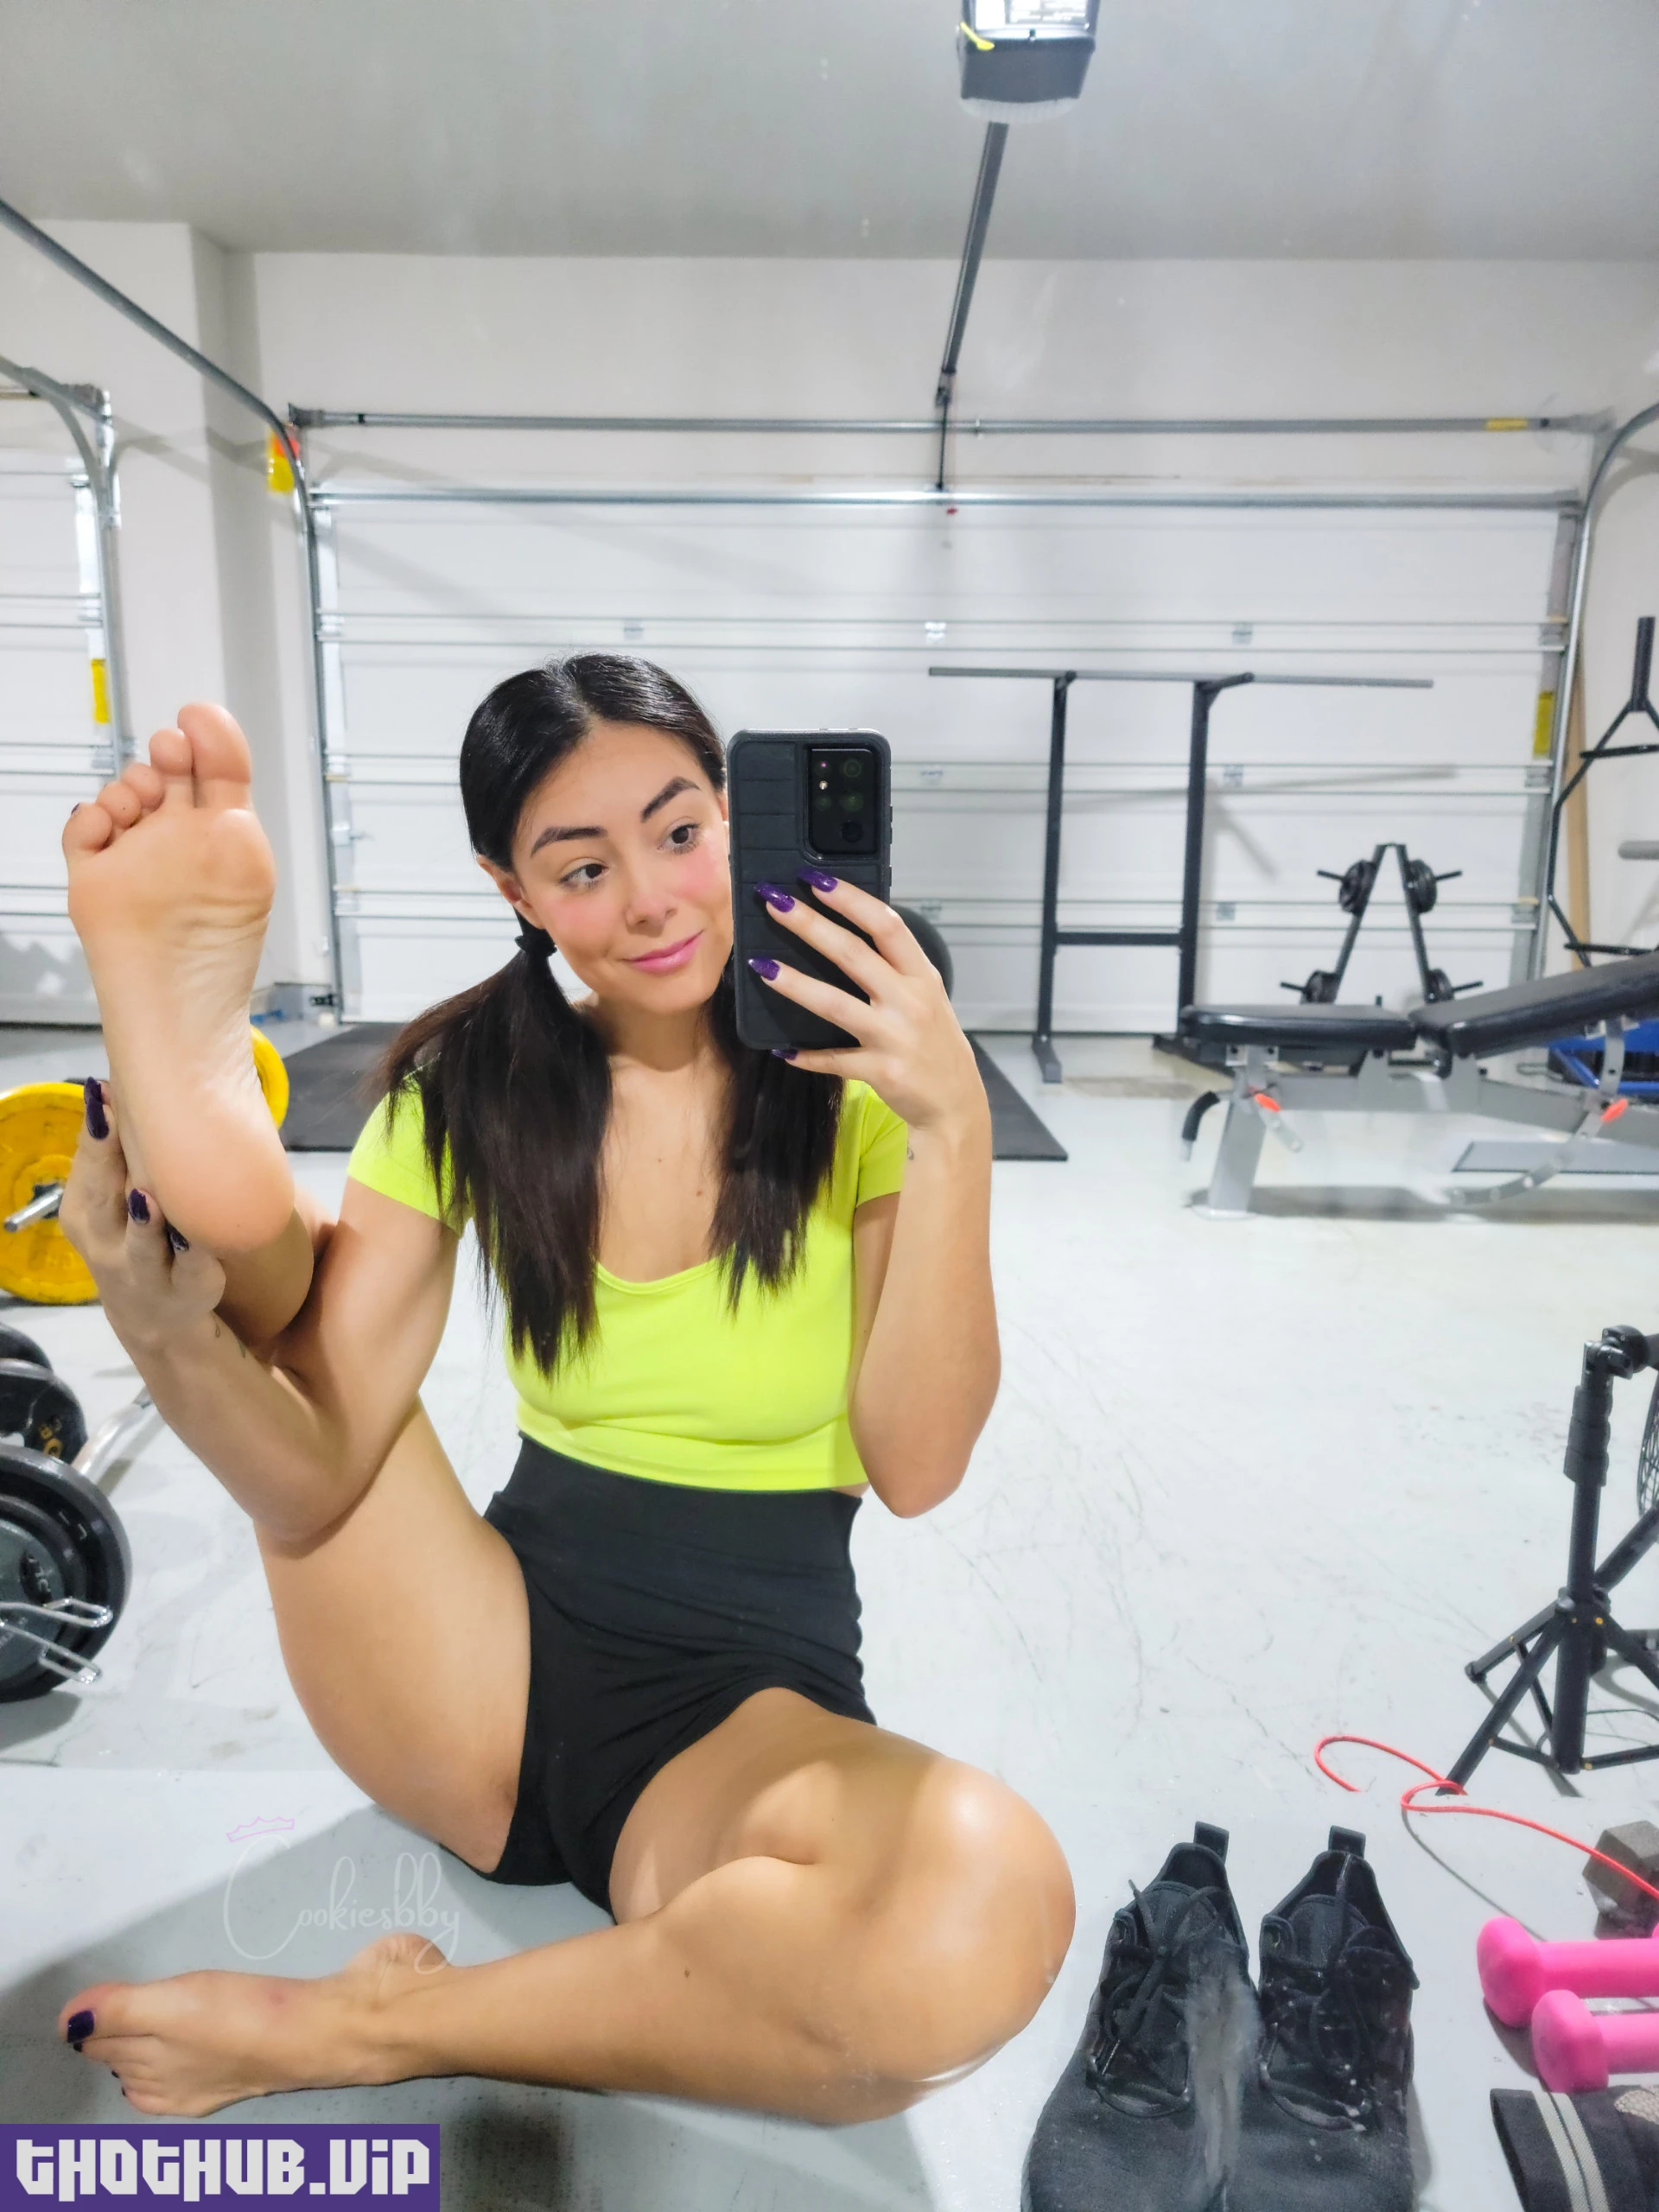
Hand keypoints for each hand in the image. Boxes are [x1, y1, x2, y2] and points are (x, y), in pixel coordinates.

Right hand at [58, 1080, 227, 1353]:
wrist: (156, 1317)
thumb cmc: (134, 1238)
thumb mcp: (113, 1202)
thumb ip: (118, 1158)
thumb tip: (124, 1085)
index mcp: (85, 1212)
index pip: (86, 1167)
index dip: (94, 1131)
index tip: (100, 1091)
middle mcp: (105, 1242)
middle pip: (103, 1199)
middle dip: (105, 1160)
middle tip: (110, 1117)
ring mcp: (142, 1271)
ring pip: (140, 1244)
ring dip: (143, 1221)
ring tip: (145, 1196)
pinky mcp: (185, 1291)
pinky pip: (190, 1272)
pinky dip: (194, 1257)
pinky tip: (197, 1240)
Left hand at [748, 874, 988, 1139]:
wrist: (955, 1100)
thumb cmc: (934, 1041)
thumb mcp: (925, 995)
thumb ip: (893, 967)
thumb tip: (843, 931)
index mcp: (920, 975)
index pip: (886, 925)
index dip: (850, 899)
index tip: (816, 879)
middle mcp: (909, 1001)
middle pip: (853, 954)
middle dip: (810, 925)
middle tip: (774, 903)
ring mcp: (894, 1037)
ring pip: (835, 1004)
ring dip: (795, 984)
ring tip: (761, 966)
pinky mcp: (881, 1071)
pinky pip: (834, 1060)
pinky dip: (807, 1056)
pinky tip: (782, 1050)